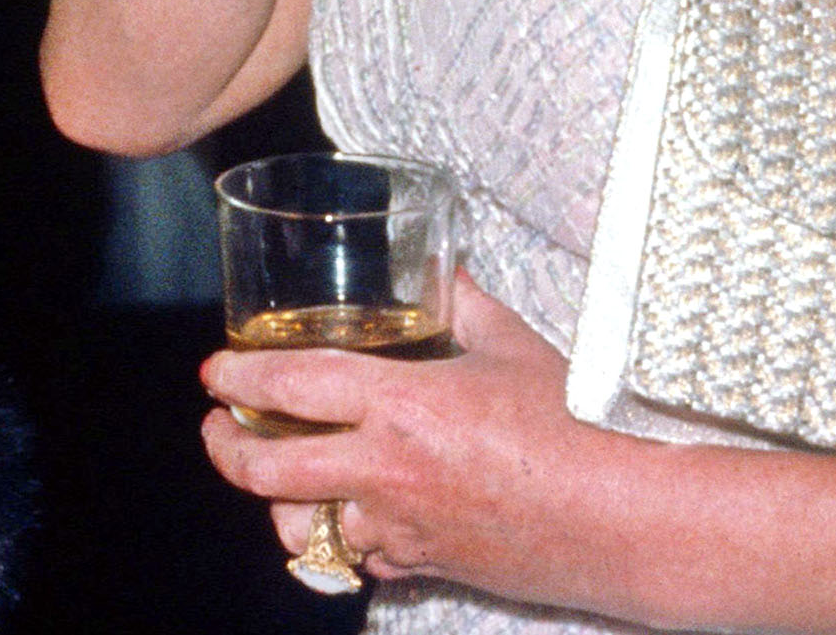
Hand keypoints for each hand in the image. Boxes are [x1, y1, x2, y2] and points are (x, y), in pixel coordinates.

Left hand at [199, 273, 614, 604]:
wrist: (618, 517)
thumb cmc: (574, 427)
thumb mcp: (514, 347)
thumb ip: (467, 306)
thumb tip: (445, 272)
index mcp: (400, 404)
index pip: (290, 387)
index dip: (240, 377)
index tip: (217, 372)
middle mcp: (385, 469)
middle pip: (267, 470)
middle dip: (226, 449)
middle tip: (219, 428)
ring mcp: (399, 525)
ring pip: (301, 528)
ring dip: (280, 505)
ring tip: (277, 481)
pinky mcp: (421, 564)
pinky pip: (360, 559)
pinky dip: (347, 541)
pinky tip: (354, 519)